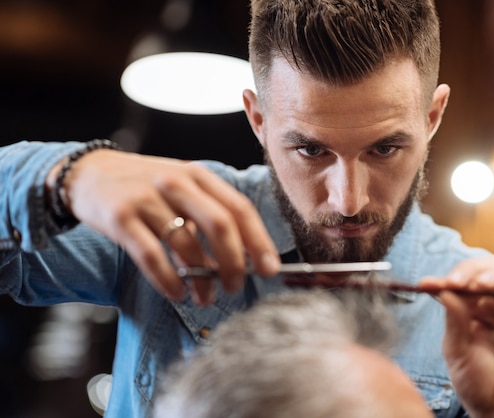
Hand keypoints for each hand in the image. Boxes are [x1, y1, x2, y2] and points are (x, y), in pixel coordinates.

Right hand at [46, 149, 280, 304]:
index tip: (271, 269)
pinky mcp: (120, 217)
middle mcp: (176, 183)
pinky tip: (177, 294)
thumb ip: (208, 218)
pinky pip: (150, 255)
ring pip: (186, 244)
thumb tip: (238, 261)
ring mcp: (147, 198)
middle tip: (236, 287)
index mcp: (198, 176)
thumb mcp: (181, 191)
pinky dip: (168, 281)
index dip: (259, 241)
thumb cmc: (144, 187)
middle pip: (220, 225)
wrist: (88, 173)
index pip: (239, 208)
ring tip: (205, 298)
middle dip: (235, 262)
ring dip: (201, 279)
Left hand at [419, 258, 493, 417]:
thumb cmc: (477, 382)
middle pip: (492, 271)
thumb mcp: (458, 352)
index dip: (449, 278)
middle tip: (458, 282)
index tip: (426, 285)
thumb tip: (444, 291)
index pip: (465, 280)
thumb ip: (454, 321)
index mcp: (476, 306)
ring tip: (483, 285)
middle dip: (473, 272)